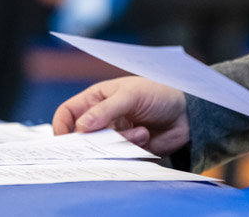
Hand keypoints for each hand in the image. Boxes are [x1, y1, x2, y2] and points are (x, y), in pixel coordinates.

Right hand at [52, 77, 188, 155]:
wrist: (187, 111)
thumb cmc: (158, 92)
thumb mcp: (130, 95)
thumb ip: (105, 110)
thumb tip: (81, 127)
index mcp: (96, 99)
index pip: (67, 113)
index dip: (61, 126)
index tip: (65, 139)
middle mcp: (102, 118)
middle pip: (81, 137)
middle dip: (92, 141)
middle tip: (106, 140)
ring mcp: (114, 135)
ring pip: (101, 149)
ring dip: (119, 142)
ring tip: (140, 131)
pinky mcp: (127, 149)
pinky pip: (119, 156)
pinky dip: (131, 148)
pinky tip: (145, 135)